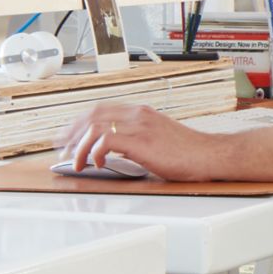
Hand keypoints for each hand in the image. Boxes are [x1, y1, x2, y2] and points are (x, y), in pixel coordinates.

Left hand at [63, 102, 222, 180]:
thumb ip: (136, 139)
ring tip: (76, 161)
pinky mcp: (142, 142)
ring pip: (95, 127)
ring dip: (80, 146)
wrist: (209, 155)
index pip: (100, 110)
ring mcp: (139, 126)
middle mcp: (138, 115)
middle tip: (63, 150)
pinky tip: (98, 164)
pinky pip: (106, 142)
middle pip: (92, 115)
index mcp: (141, 112)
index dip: (79, 122)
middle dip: (72, 133)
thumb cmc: (188, 152)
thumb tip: (114, 150)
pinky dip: (96, 153)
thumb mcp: (158, 138)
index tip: (69, 136)